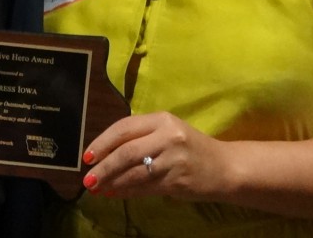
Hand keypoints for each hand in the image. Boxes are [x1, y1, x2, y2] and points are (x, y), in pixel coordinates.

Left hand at [81, 112, 224, 199]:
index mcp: (162, 119)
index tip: (87, 156)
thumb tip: (104, 153)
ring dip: (112, 182)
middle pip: (126, 151)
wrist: (225, 167)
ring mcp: (174, 159)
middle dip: (103, 166)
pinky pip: (145, 187)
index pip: (124, 127)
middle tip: (87, 178)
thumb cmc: (190, 148)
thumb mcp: (167, 133)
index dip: (103, 142)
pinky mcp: (178, 180)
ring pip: (134, 172)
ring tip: (96, 188)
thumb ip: (140, 138)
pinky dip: (126, 191)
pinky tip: (114, 193)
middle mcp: (167, 136)